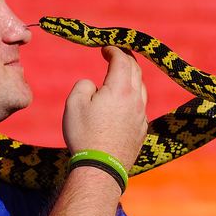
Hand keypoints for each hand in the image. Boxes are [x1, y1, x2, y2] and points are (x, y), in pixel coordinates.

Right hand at [62, 46, 148, 169]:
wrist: (101, 168)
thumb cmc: (85, 134)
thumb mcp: (74, 103)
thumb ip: (84, 85)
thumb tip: (94, 85)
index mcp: (120, 88)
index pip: (122, 59)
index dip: (114, 50)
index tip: (105, 48)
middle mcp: (136, 99)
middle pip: (136, 71)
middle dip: (126, 59)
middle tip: (116, 55)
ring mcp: (141, 116)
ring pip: (141, 88)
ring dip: (132, 78)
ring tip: (121, 76)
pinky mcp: (142, 130)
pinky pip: (140, 107)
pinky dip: (133, 97)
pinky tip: (124, 102)